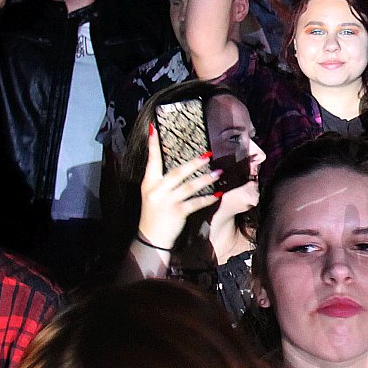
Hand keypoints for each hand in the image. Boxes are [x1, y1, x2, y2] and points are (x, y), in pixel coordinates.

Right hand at [137, 128, 219, 249]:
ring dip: (205, 179)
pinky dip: (207, 199)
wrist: (151, 238)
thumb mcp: (152, 195)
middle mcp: (156, 190)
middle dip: (194, 163)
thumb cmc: (154, 214)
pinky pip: (195, 203)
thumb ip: (161, 181)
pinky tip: (218, 195)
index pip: (151, 160)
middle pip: (177, 172)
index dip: (153, 145)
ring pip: (189, 187)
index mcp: (148, 183)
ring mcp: (166, 202)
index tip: (154, 129)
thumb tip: (178, 166)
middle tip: (208, 154)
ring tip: (219, 172)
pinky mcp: (176, 213)